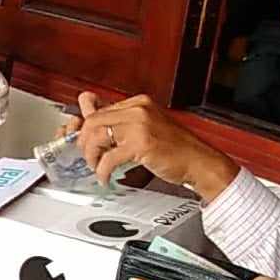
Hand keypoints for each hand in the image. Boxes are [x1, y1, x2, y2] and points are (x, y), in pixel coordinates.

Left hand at [77, 92, 238, 197]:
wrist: (200, 162)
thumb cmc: (176, 149)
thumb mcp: (145, 128)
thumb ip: (120, 123)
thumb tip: (91, 113)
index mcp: (138, 103)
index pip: (98, 109)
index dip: (83, 127)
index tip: (79, 138)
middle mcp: (138, 109)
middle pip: (93, 121)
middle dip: (84, 142)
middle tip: (88, 156)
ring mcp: (140, 124)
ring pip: (97, 136)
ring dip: (91, 156)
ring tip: (97, 166)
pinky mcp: (141, 143)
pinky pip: (109, 157)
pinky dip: (102, 170)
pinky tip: (106, 177)